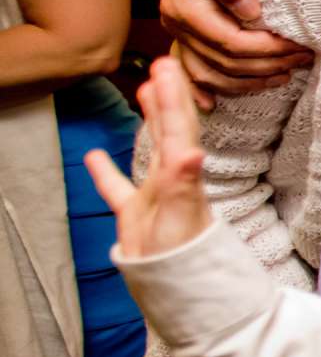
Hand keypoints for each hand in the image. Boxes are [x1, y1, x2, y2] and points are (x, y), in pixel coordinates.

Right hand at [82, 58, 212, 258]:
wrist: (183, 293)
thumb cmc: (184, 258)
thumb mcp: (180, 218)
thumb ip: (182, 184)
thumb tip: (190, 152)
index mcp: (182, 176)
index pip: (179, 129)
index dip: (174, 98)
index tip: (169, 67)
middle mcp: (173, 181)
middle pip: (171, 130)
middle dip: (168, 96)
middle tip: (165, 63)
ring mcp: (155, 197)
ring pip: (152, 150)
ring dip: (151, 121)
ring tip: (145, 90)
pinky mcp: (137, 218)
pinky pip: (119, 190)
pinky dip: (107, 173)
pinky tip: (94, 157)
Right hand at [160, 0, 310, 108]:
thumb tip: (249, 11)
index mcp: (183, 5)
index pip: (228, 41)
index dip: (265, 49)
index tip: (297, 45)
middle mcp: (177, 24)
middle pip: (224, 62)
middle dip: (266, 65)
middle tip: (303, 58)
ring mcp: (182, 35)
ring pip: (213, 74)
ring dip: (250, 81)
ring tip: (285, 74)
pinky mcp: (190, 39)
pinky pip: (198, 73)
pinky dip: (213, 89)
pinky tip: (218, 103)